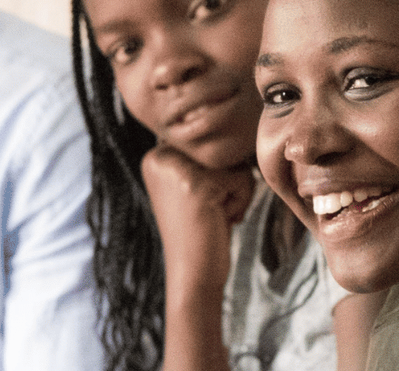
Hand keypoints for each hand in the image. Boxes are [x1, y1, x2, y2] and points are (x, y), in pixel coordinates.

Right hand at [140, 144, 254, 291]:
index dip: (218, 173)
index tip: (200, 201)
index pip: (210, 144)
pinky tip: (219, 220)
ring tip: (214, 214)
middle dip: (228, 181)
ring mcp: (178, 169)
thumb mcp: (192, 184)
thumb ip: (202, 157)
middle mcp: (160, 157)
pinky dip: (241, 201)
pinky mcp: (198, 184)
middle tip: (208, 210)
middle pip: (222, 149)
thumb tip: (232, 124)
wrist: (193, 274)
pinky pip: (243, 178)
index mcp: (155, 155)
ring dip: (236, 191)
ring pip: (235, 162)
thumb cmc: (202, 230)